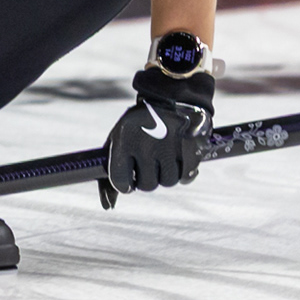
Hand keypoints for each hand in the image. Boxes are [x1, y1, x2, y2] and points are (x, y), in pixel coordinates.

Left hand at [102, 68, 213, 205]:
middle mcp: (146, 144)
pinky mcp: (191, 146)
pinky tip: (180, 158)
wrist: (172, 93)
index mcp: (125, 140)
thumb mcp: (118, 139)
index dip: (126, 183)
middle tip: (152, 159)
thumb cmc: (140, 123)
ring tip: (165, 155)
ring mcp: (170, 146)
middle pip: (147, 185)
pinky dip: (185, 172)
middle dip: (148, 176)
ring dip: (167, 173)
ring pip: (167, 182)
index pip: (121, 182)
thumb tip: (108, 207)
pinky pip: (187, 176)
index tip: (132, 174)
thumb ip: (109, 173)